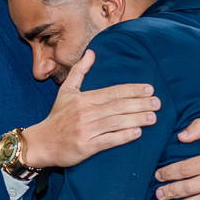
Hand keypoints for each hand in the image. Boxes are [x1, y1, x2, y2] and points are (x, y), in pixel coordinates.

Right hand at [22, 50, 159, 168]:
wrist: (41, 143)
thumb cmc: (57, 117)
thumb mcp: (65, 91)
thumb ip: (79, 71)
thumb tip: (91, 52)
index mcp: (82, 99)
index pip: (112, 92)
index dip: (132, 90)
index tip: (149, 89)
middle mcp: (84, 113)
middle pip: (118, 106)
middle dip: (140, 104)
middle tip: (157, 103)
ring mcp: (85, 130)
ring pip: (116, 122)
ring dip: (137, 119)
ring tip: (153, 117)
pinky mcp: (85, 147)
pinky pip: (109, 141)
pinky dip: (124, 136)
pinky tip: (137, 133)